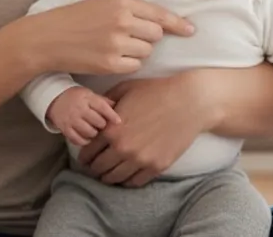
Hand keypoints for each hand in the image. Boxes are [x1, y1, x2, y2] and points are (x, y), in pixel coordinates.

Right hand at [24, 0, 193, 75]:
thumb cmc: (74, 19)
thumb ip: (130, 9)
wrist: (48, 38)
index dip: (178, 24)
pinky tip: (109, 57)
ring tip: (113, 46)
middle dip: (147, 38)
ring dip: (136, 52)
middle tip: (127, 38)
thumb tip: (161, 24)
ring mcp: (117, 43)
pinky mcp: (111, 63)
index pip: (159, 14)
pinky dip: (127, 64)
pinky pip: (134, 66)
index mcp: (121, 2)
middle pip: (155, 34)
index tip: (191, 31)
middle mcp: (122, 20)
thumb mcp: (102, 4)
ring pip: (146, 51)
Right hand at [47, 87, 121, 146]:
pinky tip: (86, 137)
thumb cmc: (76, 97)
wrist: (54, 98)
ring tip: (94, 131)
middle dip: (103, 125)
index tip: (118, 122)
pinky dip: (85, 141)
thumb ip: (103, 101)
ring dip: (95, 134)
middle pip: (98, 122)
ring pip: (90, 133)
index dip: (112, 116)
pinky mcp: (65, 129)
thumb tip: (120, 108)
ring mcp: (71, 120)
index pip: (103, 108)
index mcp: (87, 98)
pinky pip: (78, 140)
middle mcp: (79, 109)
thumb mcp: (89, 94)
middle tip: (102, 125)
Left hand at [76, 72, 211, 187]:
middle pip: (98, 167)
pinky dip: (127, 181)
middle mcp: (123, 148)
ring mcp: (140, 160)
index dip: (83, 155)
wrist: (189, 102)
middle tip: (93, 168)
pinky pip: (135, 182)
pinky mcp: (157, 167)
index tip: (84, 157)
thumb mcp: (124, 90)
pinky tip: (125, 176)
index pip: (87, 151)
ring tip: (107, 174)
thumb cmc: (155, 91)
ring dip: (108, 177)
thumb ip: (105, 104)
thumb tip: (94, 112)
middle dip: (93, 168)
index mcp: (111, 130)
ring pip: (115, 178)